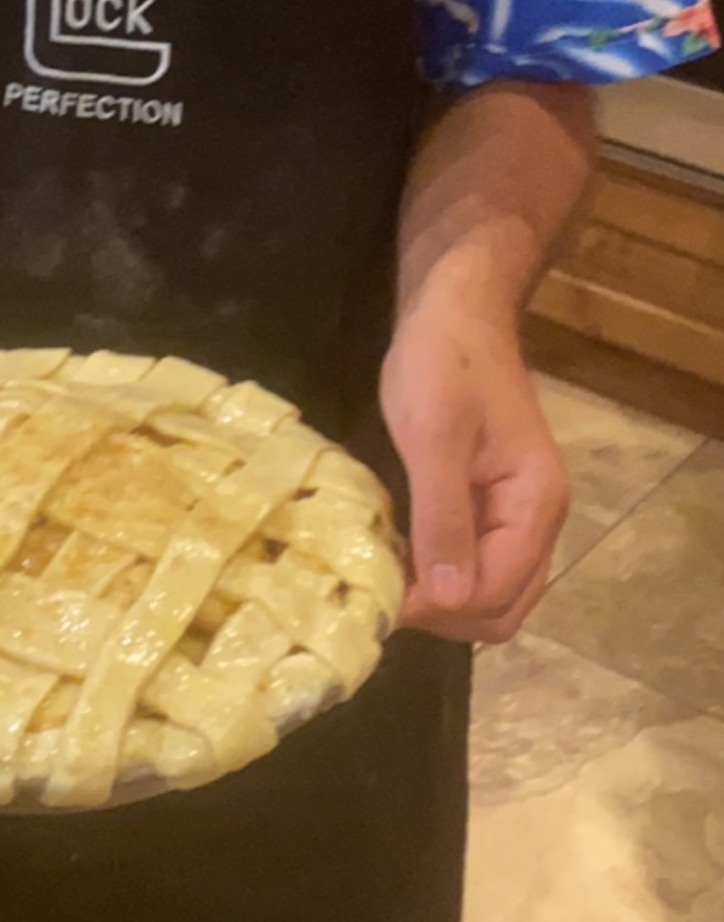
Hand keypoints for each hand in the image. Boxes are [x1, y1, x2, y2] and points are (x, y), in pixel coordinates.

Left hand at [379, 268, 567, 643]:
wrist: (456, 306)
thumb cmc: (442, 361)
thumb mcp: (434, 435)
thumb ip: (444, 517)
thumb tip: (445, 599)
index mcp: (536, 503)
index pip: (498, 592)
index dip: (441, 607)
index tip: (381, 599)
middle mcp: (539, 519)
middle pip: (502, 607)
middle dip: (445, 616)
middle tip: (382, 597)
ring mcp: (518, 513)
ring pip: (491, 592)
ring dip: (443, 601)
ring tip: (385, 581)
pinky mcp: (493, 503)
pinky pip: (476, 562)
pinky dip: (442, 575)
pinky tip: (398, 559)